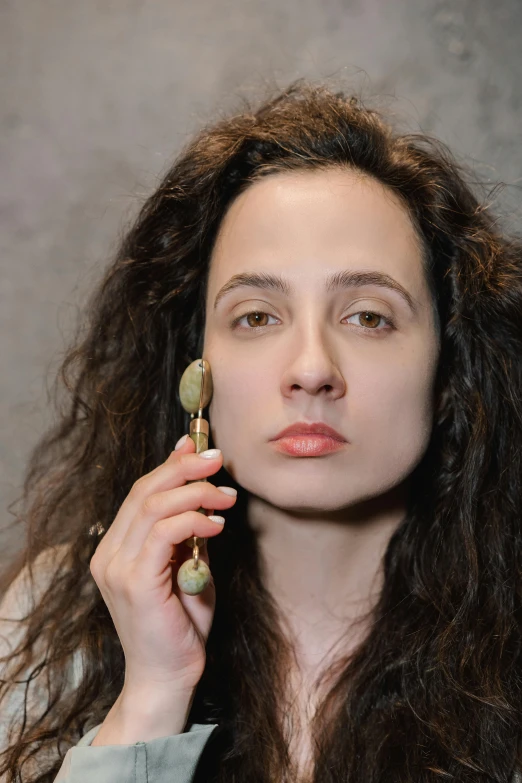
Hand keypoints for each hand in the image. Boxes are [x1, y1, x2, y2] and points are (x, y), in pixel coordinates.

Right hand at [89, 436, 235, 694]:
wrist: (169, 676)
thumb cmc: (182, 623)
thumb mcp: (188, 566)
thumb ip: (189, 531)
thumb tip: (203, 491)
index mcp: (116, 547)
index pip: (141, 492)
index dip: (170, 464)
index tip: (198, 447)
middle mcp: (109, 553)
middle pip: (145, 491)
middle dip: (185, 467)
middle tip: (218, 459)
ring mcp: (117, 567)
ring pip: (154, 506)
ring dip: (196, 492)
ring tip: (227, 495)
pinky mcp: (135, 581)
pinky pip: (164, 533)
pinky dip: (193, 520)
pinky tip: (217, 525)